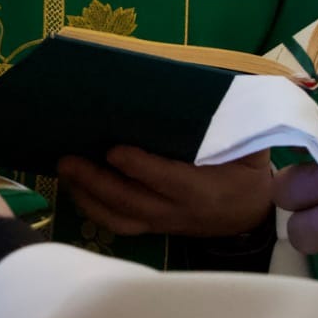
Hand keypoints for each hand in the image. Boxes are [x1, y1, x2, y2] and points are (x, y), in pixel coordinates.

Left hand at [58, 146, 271, 237]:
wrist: (252, 217)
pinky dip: (94, 208)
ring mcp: (163, 222)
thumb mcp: (251, 148)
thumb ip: (231, 125)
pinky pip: (119, 224)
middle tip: (68, 159)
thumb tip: (202, 90)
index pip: (167, 180)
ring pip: (119, 217)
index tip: (113, 150)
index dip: (139, 167)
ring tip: (65, 171)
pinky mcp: (153, 227)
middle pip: (131, 201)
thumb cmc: (248, 173)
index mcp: (204, 190)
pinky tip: (76, 188)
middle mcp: (179, 211)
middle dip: (96, 181)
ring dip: (87, 196)